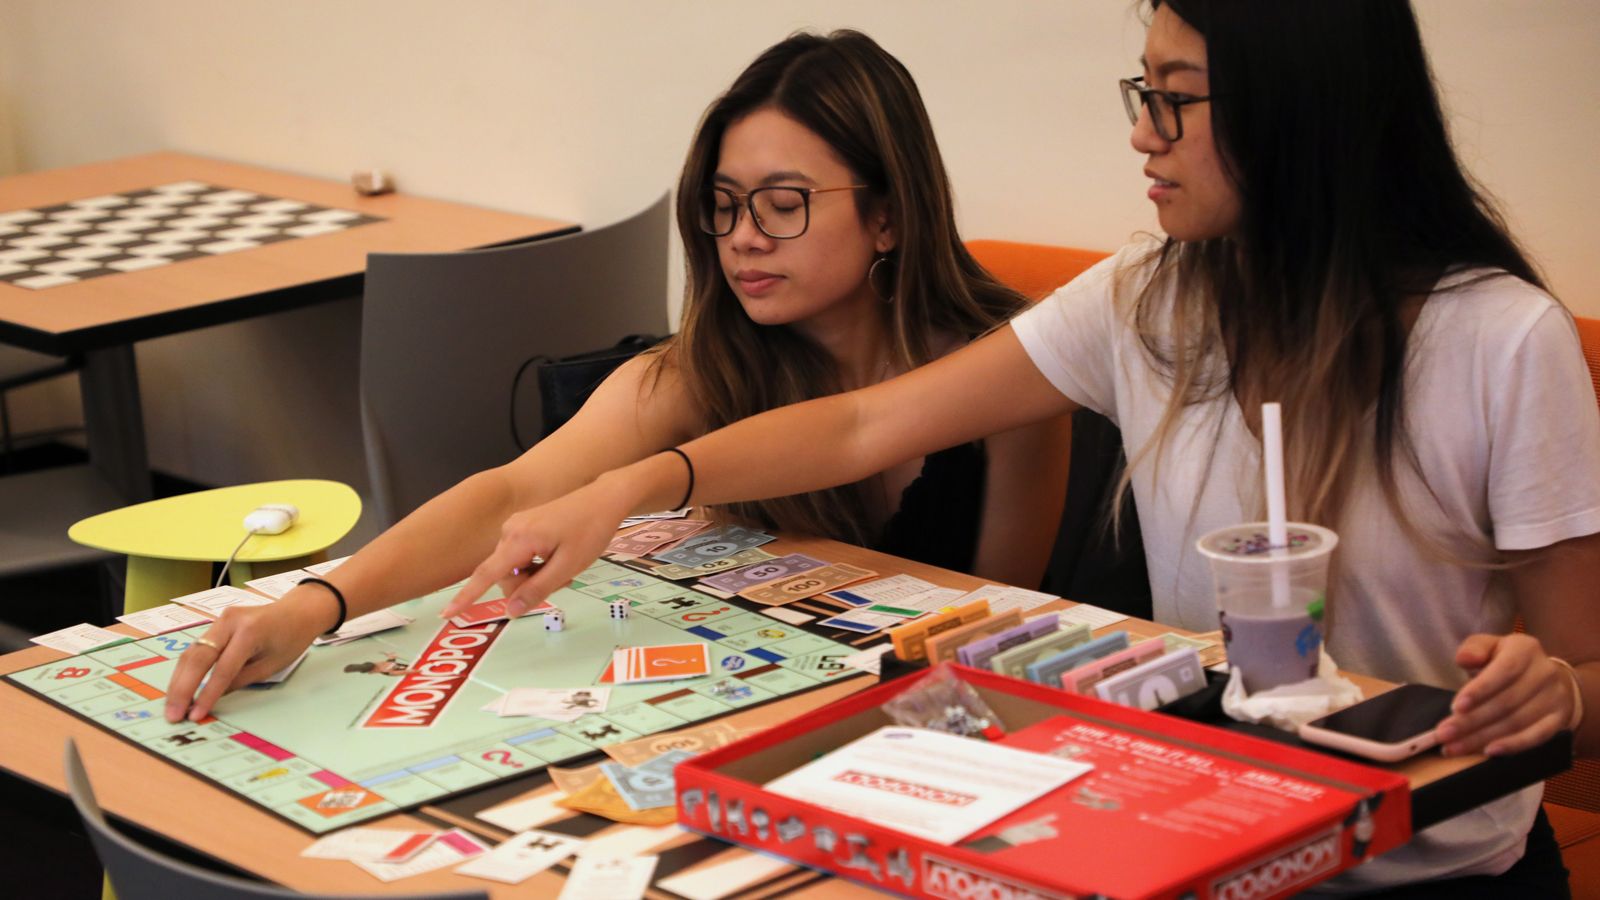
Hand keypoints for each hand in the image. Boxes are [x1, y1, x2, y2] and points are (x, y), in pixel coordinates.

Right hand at [163, 589, 333, 722]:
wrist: (299, 611)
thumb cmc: (291, 638)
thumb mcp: (271, 665)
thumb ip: (240, 680)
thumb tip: (211, 700)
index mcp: (249, 631)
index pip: (222, 668)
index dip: (207, 694)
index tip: (195, 715)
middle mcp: (230, 622)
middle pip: (198, 658)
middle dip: (182, 689)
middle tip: (173, 714)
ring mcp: (220, 619)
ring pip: (191, 652)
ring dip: (179, 681)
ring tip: (172, 706)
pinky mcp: (216, 623)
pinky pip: (197, 648)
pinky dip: (187, 670)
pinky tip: (180, 688)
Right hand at [442, 480, 630, 620]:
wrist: (603, 499)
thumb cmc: (590, 531)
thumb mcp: (568, 567)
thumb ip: (538, 590)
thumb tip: (510, 611)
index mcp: (519, 539)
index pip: (486, 575)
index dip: (466, 597)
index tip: (447, 614)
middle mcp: (510, 531)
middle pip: (504, 576)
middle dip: (528, 585)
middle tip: (561, 578)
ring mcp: (515, 527)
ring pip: (513, 569)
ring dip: (535, 575)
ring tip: (563, 564)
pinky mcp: (522, 526)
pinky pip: (520, 557)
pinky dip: (536, 565)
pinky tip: (557, 556)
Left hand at [1435, 632, 1573, 756]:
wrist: (1544, 678)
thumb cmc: (1504, 661)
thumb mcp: (1488, 647)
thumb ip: (1474, 649)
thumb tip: (1464, 659)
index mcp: (1525, 649)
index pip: (1504, 671)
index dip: (1480, 690)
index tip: (1455, 707)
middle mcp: (1545, 673)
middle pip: (1507, 702)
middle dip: (1471, 721)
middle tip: (1443, 734)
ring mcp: (1555, 698)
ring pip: (1517, 722)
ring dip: (1482, 738)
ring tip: (1453, 747)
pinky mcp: (1559, 720)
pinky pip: (1537, 737)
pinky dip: (1513, 746)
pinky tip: (1488, 752)